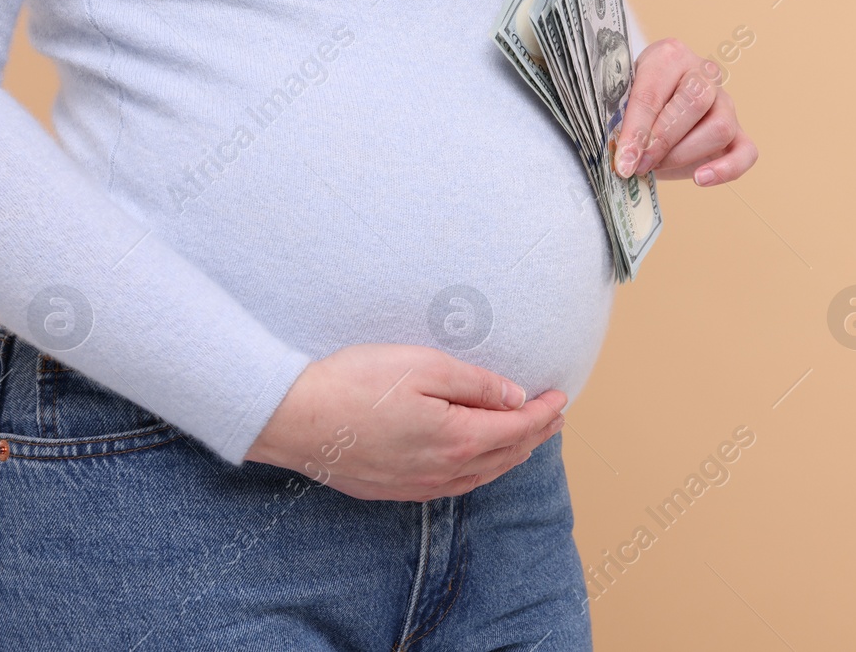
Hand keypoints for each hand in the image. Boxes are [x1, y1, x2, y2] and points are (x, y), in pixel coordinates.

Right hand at [245, 344, 565, 501]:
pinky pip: (454, 485)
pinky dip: (479, 471)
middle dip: (535, 435)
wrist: (294, 417)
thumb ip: (476, 385)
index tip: (561, 397)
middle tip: (554, 416)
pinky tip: (478, 462)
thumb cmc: (355, 383)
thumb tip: (515, 398)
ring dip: (509, 455)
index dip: (543, 412)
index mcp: (456, 439)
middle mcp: (442, 471)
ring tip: (527, 438)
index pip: (517, 428)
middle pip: (505, 456)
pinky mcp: (394, 489)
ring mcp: (417, 485)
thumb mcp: (425, 366)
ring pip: (481, 475)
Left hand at [613, 38, 756, 185]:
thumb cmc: (636, 102)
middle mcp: (703, 73)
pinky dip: (727, 169)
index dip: (637, 131)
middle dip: (662, 141)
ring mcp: (725, 102)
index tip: (624, 161)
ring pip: (720, 128)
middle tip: (640, 164)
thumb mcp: (621, 101)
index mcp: (669, 56)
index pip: (653, 93)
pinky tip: (701, 179)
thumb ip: (623, 121)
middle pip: (694, 104)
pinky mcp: (738, 131)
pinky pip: (746, 152)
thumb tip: (625, 156)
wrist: (654, 105)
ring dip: (684, 155)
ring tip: (657, 166)